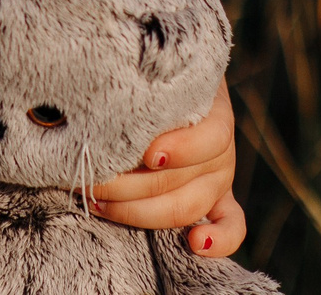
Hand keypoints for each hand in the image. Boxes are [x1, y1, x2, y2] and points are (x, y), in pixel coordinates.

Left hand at [89, 78, 244, 256]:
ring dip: (140, 211)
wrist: (176, 85)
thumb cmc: (154, 79)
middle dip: (129, 185)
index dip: (181, 149)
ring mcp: (219, 179)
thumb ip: (139, 86)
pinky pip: (232, 226)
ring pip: (189, 206)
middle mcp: (219, 150)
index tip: (147, 154)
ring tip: (99, 204)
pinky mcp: (218, 202)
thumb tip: (88, 95)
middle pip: (182, 179)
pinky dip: (221, 241)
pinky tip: (197, 244)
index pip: (210, 138)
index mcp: (214, 114)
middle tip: (88, 180)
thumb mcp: (153, 75)